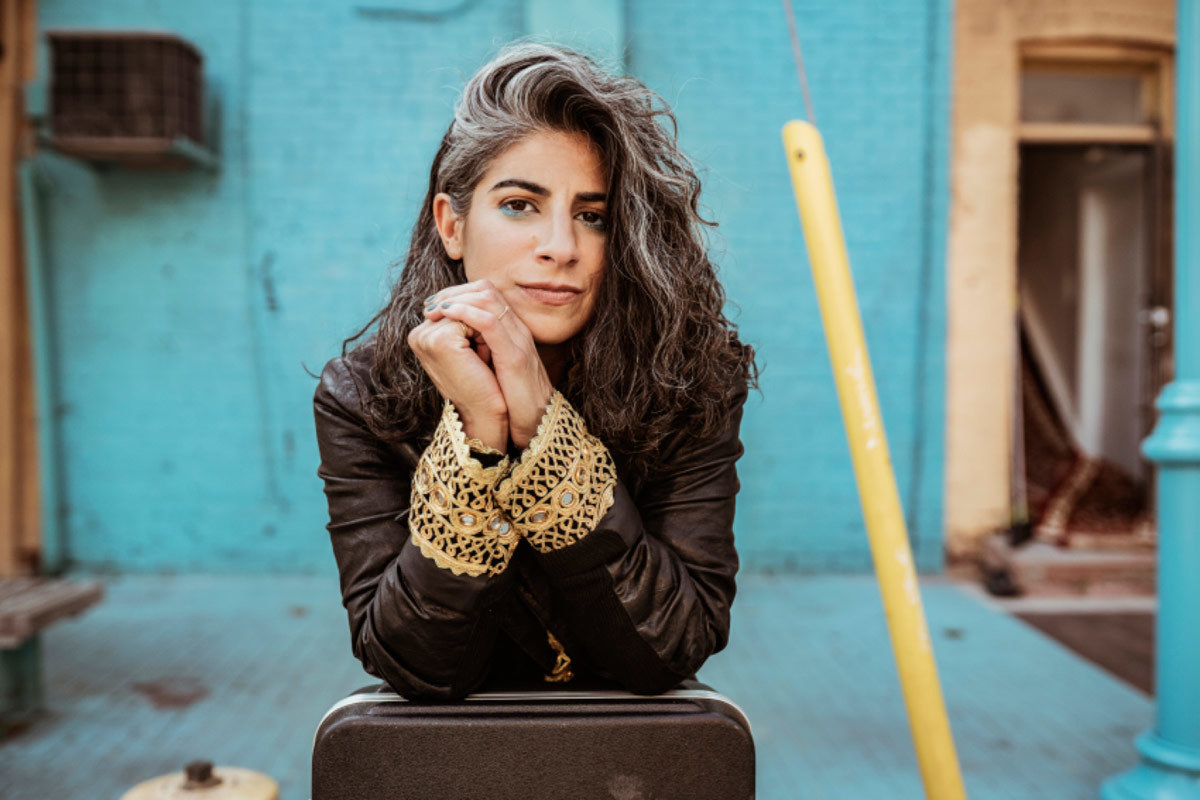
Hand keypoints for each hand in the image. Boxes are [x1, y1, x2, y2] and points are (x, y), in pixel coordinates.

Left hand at [423, 280, 553, 449]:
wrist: (537, 424)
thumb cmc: (513, 400)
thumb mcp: (496, 366)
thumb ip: (483, 348)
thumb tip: (455, 340)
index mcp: (513, 331)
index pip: (486, 294)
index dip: (458, 294)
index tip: (435, 305)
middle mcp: (517, 330)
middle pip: (486, 290)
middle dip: (453, 292)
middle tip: (430, 305)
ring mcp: (518, 341)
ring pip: (488, 299)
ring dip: (456, 299)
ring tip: (435, 309)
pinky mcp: (515, 357)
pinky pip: (490, 323)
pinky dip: (466, 313)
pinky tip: (446, 315)